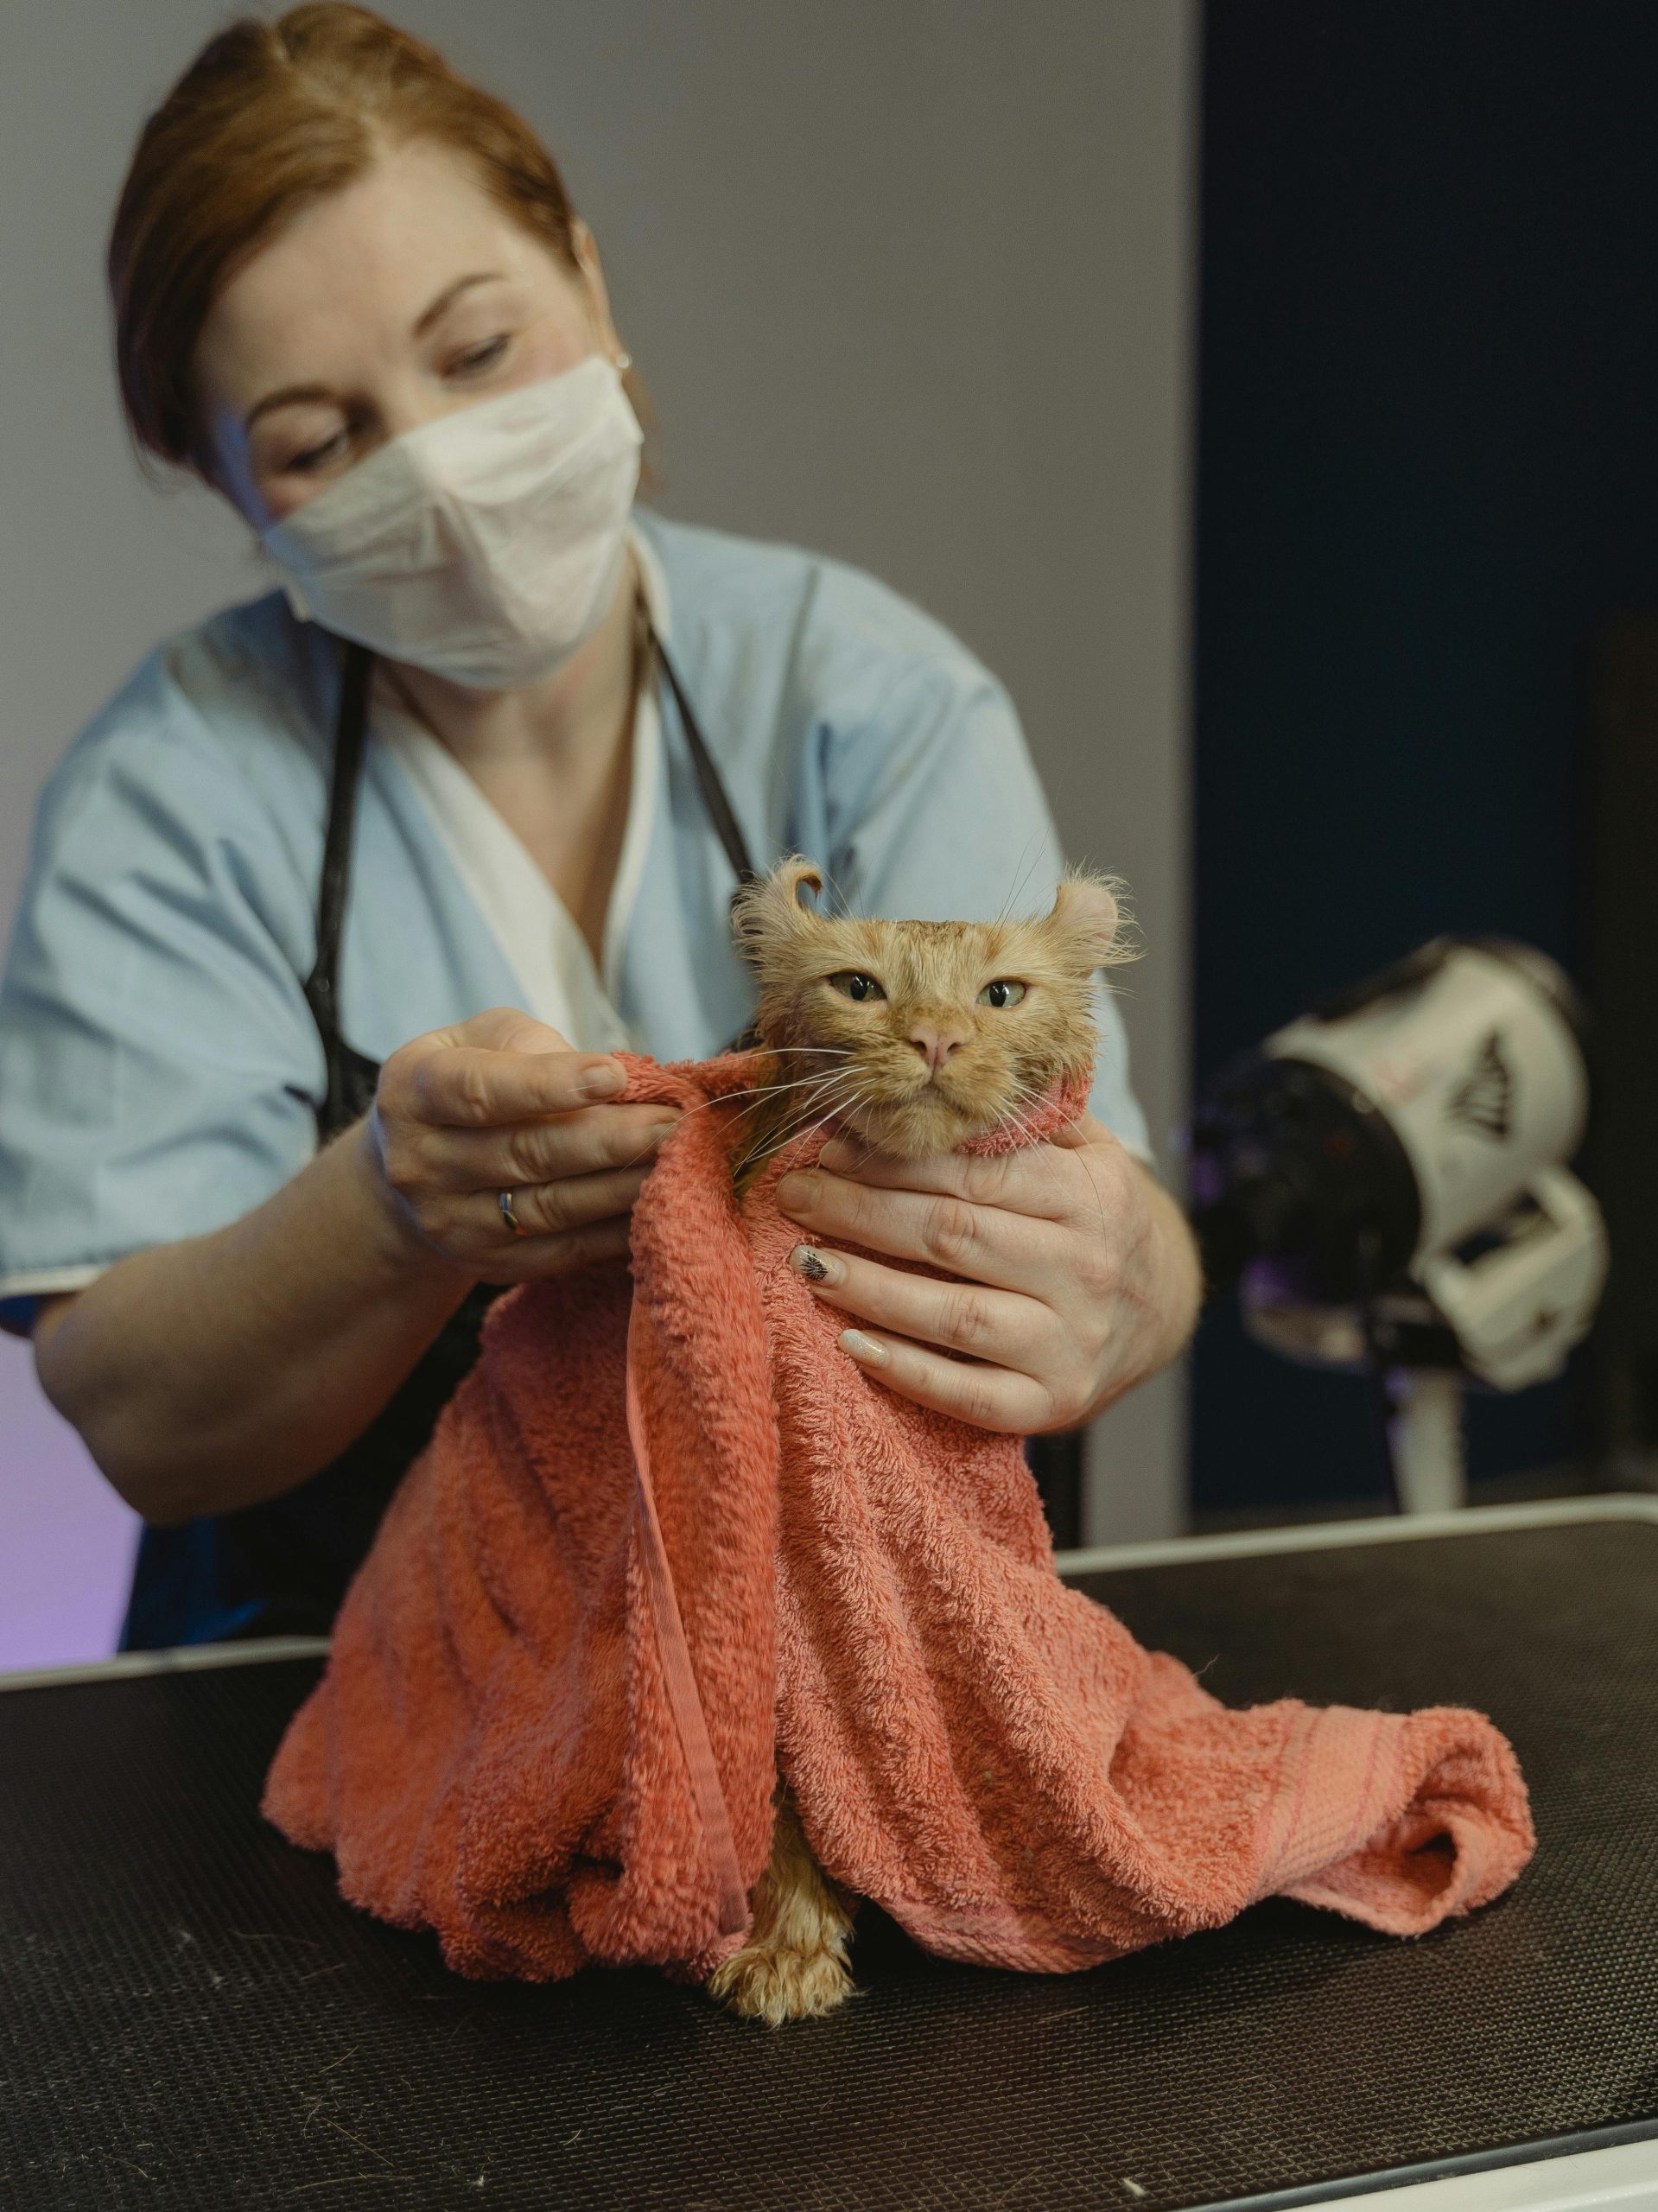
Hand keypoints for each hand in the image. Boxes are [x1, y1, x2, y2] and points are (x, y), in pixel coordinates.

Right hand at [362, 1007, 677, 1281]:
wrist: (415, 1166)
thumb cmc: (470, 1080)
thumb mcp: (479, 1038)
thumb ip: (533, 1046)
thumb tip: (613, 1079)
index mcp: (414, 1092)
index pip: (483, 1091)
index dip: (549, 1085)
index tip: (615, 1076)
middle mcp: (421, 1164)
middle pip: (527, 1154)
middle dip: (610, 1139)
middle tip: (674, 1123)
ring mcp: (452, 1223)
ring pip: (551, 1208)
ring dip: (622, 1186)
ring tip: (678, 1161)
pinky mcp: (487, 1264)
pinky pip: (564, 1252)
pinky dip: (616, 1231)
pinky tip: (659, 1205)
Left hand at [773, 1112, 1201, 1431]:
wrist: (1162, 1308)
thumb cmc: (1097, 1217)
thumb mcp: (1089, 1154)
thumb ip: (1027, 1118)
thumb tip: (935, 1079)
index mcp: (1091, 1197)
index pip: (978, 1174)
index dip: (895, 1163)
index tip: (830, 1152)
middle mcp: (1085, 1269)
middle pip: (954, 1236)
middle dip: (861, 1213)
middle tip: (795, 1197)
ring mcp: (1070, 1343)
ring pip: (956, 1315)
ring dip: (871, 1289)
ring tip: (806, 1263)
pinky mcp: (1053, 1403)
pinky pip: (970, 1395)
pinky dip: (906, 1372)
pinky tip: (850, 1345)